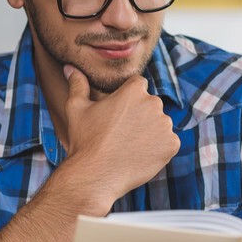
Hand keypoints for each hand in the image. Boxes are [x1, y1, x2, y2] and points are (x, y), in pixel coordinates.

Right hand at [61, 65, 179, 211]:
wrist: (95, 175)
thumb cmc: (84, 140)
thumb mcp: (76, 108)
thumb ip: (77, 84)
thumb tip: (69, 67)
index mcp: (134, 90)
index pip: (138, 85)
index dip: (127, 98)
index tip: (118, 113)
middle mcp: (154, 103)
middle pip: (150, 105)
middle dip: (140, 115)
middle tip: (121, 132)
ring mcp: (165, 125)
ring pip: (160, 124)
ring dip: (150, 131)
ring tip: (129, 145)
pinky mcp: (172, 144)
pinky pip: (168, 142)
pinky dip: (158, 148)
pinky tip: (140, 155)